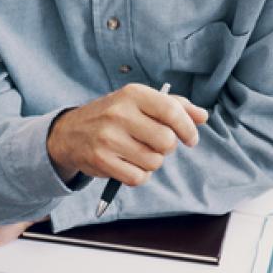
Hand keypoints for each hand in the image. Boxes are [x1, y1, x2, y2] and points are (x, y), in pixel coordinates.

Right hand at [46, 84, 208, 184]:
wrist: (70, 132)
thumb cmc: (115, 116)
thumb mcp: (140, 102)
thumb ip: (174, 106)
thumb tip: (203, 117)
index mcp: (132, 94)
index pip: (171, 111)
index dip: (187, 128)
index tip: (191, 139)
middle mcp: (119, 113)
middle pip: (167, 141)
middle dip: (167, 148)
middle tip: (154, 144)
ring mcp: (108, 137)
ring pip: (154, 162)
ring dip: (152, 163)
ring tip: (137, 153)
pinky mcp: (100, 160)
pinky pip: (138, 178)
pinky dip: (139, 176)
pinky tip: (128, 165)